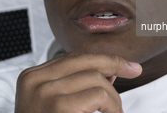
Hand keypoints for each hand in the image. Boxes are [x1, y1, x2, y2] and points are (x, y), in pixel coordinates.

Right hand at [14, 52, 141, 112]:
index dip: (100, 59)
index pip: (73, 58)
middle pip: (85, 61)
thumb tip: (110, 72)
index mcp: (32, 77)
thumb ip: (77, 84)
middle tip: (134, 69)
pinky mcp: (59, 106)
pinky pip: (99, 95)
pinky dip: (112, 105)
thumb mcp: (55, 102)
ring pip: (96, 78)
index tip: (123, 64)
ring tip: (115, 111)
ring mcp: (46, 93)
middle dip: (114, 63)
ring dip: (113, 95)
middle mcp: (36, 81)